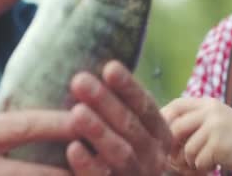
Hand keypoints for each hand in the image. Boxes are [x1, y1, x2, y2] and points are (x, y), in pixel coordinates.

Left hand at [65, 60, 172, 175]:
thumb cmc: (123, 151)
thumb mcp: (130, 129)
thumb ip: (120, 105)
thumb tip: (100, 66)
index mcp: (159, 134)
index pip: (145, 106)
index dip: (128, 87)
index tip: (109, 67)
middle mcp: (153, 156)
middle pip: (131, 125)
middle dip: (105, 101)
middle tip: (79, 80)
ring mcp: (138, 175)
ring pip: (121, 153)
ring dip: (98, 131)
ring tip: (77, 111)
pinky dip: (88, 165)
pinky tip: (72, 148)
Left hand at [161, 97, 231, 172]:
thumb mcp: (215, 119)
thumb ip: (193, 121)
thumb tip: (161, 137)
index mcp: (206, 103)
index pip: (175, 107)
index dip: (163, 121)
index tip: (161, 137)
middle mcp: (210, 112)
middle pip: (175, 128)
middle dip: (173, 146)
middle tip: (178, 157)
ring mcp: (216, 127)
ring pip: (187, 149)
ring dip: (191, 161)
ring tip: (204, 160)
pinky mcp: (220, 144)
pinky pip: (199, 161)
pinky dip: (203, 167)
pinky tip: (214, 164)